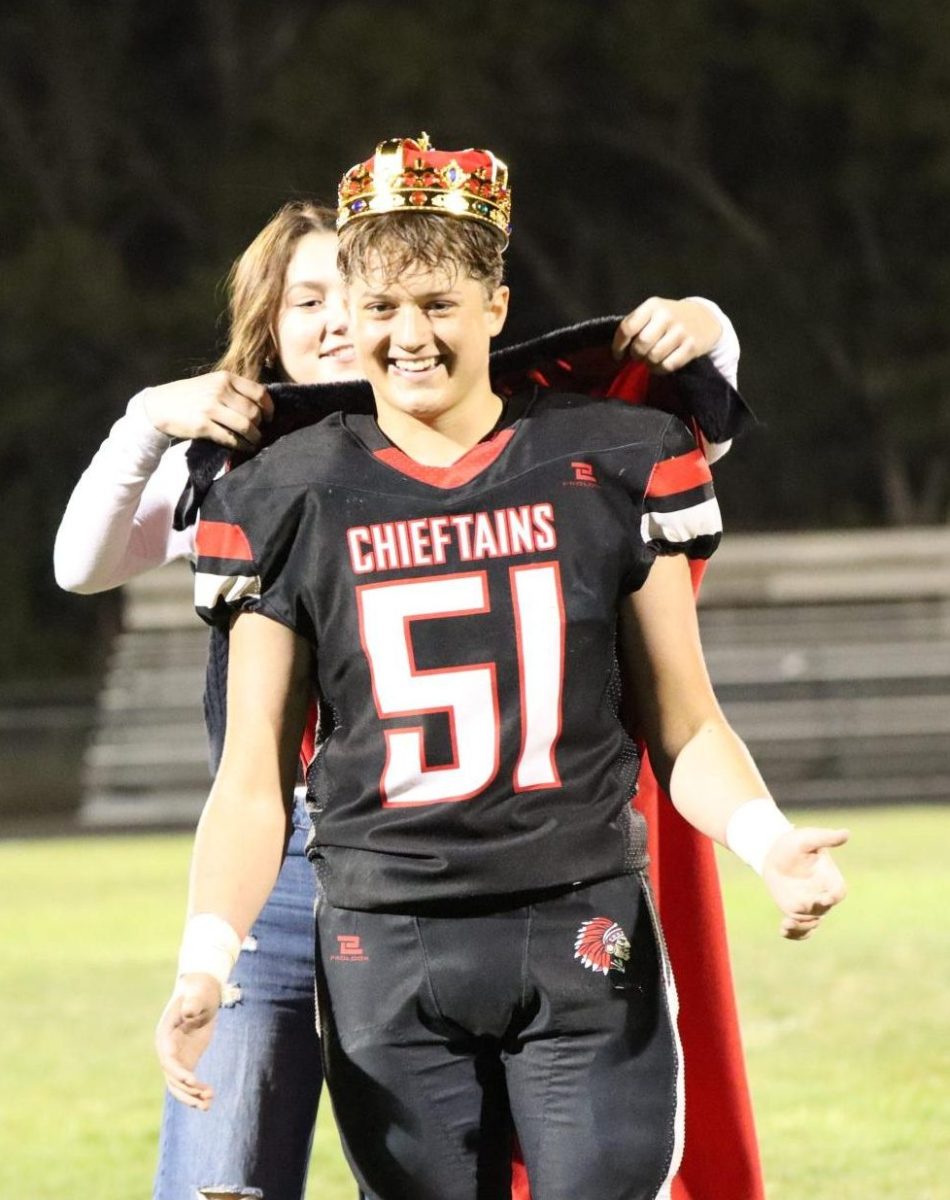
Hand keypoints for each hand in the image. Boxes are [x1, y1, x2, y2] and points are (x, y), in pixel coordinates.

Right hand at [141, 372, 272, 447]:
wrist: (158, 406)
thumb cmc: (189, 396)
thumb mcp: (211, 383)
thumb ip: (234, 389)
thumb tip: (260, 404)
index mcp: (225, 377)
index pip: (259, 392)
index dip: (269, 408)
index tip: (269, 417)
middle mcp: (220, 390)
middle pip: (254, 412)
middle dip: (261, 426)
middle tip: (259, 432)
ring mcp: (211, 408)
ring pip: (245, 426)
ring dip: (254, 437)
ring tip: (254, 441)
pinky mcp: (203, 425)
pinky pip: (231, 438)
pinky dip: (241, 445)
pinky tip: (244, 447)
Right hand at [155, 972, 221, 1108]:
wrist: (203, 990)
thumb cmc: (199, 989)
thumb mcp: (198, 993)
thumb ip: (193, 1003)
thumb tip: (189, 1012)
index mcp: (165, 1034)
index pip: (168, 1059)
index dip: (179, 1072)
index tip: (193, 1081)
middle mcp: (167, 1049)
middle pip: (171, 1077)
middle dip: (187, 1090)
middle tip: (205, 1097)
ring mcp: (176, 1056)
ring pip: (178, 1085)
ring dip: (191, 1097)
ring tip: (208, 1104)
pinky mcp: (187, 1059)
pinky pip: (188, 1081)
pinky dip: (197, 1091)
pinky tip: (210, 1098)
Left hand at [612, 297, 722, 372]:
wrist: (704, 318)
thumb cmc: (669, 318)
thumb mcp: (652, 312)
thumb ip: (636, 325)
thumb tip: (619, 350)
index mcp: (652, 305)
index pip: (628, 327)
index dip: (618, 345)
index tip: (618, 355)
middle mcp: (666, 316)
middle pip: (641, 345)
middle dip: (636, 355)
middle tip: (639, 355)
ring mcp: (681, 331)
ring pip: (654, 357)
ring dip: (648, 363)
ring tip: (650, 359)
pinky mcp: (692, 346)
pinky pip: (668, 366)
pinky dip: (660, 370)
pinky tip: (660, 365)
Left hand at [762, 827, 849, 940]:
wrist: (774, 852)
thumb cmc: (794, 843)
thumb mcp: (808, 838)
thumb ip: (825, 839)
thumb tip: (846, 833)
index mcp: (830, 878)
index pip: (838, 892)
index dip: (834, 897)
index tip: (824, 899)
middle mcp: (822, 894)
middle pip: (824, 909)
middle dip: (813, 911)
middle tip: (798, 911)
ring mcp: (810, 904)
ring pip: (812, 923)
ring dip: (802, 927)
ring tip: (787, 924)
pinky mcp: (795, 911)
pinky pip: (800, 928)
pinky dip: (795, 934)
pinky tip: (783, 932)